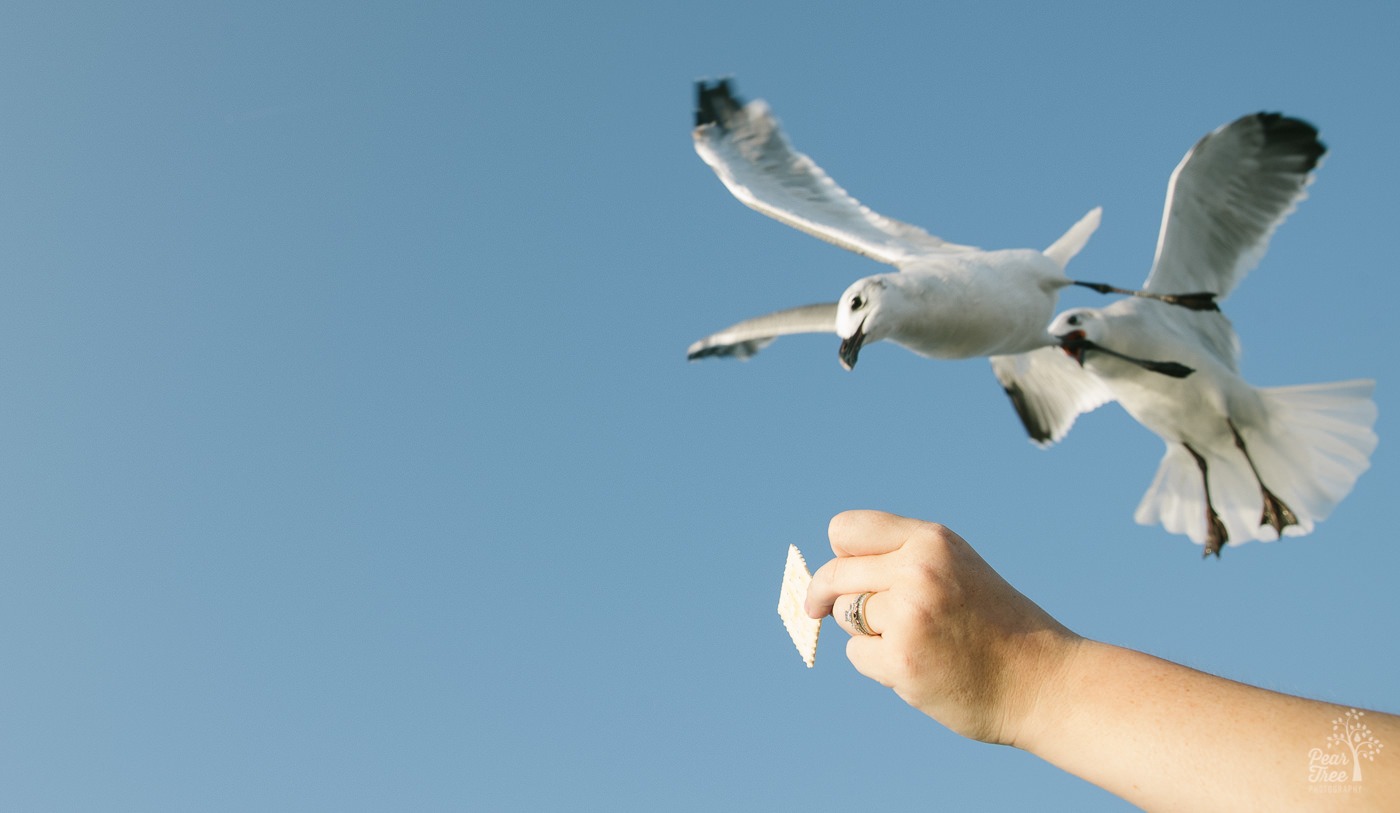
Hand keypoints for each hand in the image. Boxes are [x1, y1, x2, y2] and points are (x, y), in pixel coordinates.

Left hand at [804, 510, 1081, 745]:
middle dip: (823, 594)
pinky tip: (921, 667)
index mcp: (932, 541)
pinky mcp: (902, 659)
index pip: (847, 528)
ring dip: (867, 633)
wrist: (1043, 682)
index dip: (838, 551)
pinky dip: (879, 666)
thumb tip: (832, 573)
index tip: (837, 570)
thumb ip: (903, 560)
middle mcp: (918, 570)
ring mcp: (909, 615)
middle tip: (814, 609)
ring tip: (917, 642)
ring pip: (845, 617)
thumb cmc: (995, 627)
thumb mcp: (957, 570)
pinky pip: (858, 656)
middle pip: (834, 574)